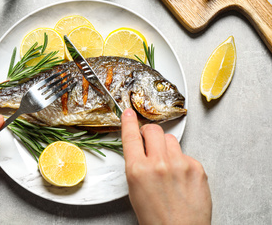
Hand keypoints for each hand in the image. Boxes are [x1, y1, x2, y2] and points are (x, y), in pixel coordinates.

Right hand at [121, 108, 211, 224]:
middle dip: (150, 133)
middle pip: (154, 130)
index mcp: (137, 170)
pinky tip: (181, 177)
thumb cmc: (155, 218)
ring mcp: (180, 164)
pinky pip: (186, 154)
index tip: (129, 113)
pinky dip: (182, 161)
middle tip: (150, 141)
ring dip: (166, 147)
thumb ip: (137, 165)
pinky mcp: (197, 168)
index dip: (129, 122)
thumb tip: (140, 148)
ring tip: (168, 166)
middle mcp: (159, 163)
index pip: (131, 136)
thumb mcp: (135, 190)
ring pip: (171, 140)